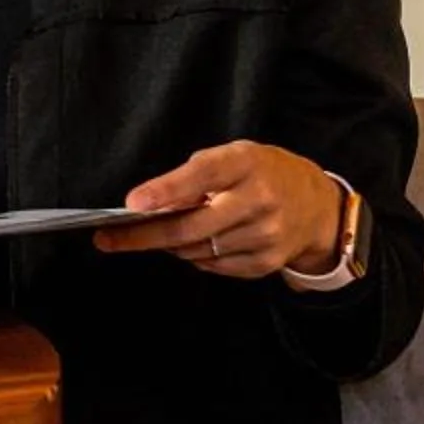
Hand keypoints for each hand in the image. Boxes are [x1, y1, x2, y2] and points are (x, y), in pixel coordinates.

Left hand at [95, 141, 345, 279]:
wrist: (316, 204)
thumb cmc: (261, 174)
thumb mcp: (234, 157)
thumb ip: (195, 175)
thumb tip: (149, 204)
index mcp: (246, 163)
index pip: (201, 175)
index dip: (165, 190)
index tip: (131, 204)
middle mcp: (259, 200)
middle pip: (191, 226)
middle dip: (143, 236)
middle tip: (107, 239)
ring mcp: (266, 235)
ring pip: (197, 250)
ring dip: (171, 245)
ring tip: (161, 233)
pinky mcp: (267, 262)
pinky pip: (214, 266)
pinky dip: (196, 256)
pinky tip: (198, 243)